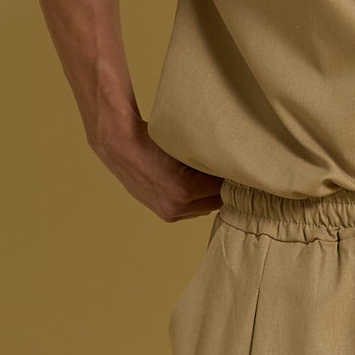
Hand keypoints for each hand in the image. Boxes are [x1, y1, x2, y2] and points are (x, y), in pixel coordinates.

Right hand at [92, 111, 222, 222]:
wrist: (119, 146)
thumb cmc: (152, 140)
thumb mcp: (185, 148)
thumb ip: (207, 160)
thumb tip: (230, 164)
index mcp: (182, 191)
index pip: (222, 187)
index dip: (231, 176)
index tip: (235, 166)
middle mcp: (175, 207)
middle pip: (217, 201)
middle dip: (222, 187)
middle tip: (226, 171)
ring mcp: (169, 213)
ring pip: (206, 207)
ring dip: (209, 194)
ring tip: (207, 176)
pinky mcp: (165, 214)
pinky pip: (193, 210)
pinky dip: (197, 199)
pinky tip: (195, 183)